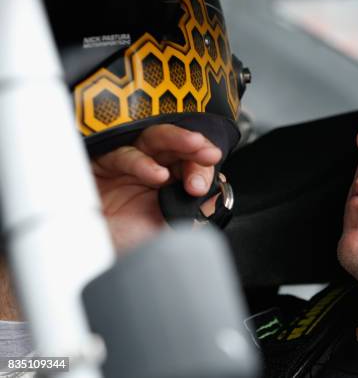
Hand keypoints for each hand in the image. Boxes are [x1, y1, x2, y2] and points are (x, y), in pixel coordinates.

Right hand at [92, 124, 221, 251]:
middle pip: (176, 147)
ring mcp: (129, 166)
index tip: (206, 180)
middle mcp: (152, 170)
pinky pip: (125, 154)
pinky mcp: (104, 165)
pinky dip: (143, 162)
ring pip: (154, 140)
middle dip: (195, 147)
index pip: (192, 164)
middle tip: (209, 153)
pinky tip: (157, 174)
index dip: (203, 167)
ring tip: (194, 147)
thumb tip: (217, 195)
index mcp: (172, 184)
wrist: (99, 258)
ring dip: (176, 140)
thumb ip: (196, 211)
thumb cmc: (132, 246)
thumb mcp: (173, 231)